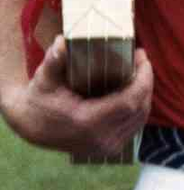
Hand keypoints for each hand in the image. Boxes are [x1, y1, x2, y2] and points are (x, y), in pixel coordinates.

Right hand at [2, 36, 152, 156]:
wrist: (31, 126)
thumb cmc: (39, 98)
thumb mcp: (44, 77)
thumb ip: (54, 60)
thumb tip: (62, 41)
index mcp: (88, 122)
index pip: (130, 101)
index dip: (143, 79)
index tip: (142, 57)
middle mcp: (101, 139)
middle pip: (139, 110)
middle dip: (146, 83)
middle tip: (142, 60)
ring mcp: (107, 147)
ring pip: (139, 119)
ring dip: (145, 95)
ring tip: (141, 72)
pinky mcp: (110, 149)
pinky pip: (133, 127)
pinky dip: (138, 108)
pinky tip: (135, 90)